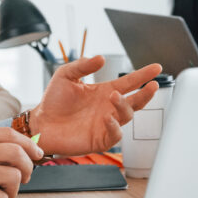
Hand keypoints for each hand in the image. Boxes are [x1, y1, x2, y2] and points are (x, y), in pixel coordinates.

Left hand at [31, 56, 160, 155]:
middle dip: (146, 93)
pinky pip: (115, 135)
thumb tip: (101, 58)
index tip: (156, 68)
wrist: (40, 124)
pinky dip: (115, 127)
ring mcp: (105, 124)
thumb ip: (83, 65)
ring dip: (124, 105)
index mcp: (104, 92)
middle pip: (135, 101)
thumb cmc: (53, 102)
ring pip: (126, 116)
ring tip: (115, 96)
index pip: (129, 82)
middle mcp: (108, 108)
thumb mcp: (66, 75)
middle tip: (152, 85)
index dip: (143, 75)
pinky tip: (108, 118)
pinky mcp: (99, 139)